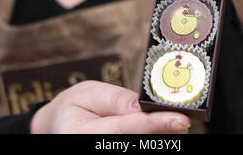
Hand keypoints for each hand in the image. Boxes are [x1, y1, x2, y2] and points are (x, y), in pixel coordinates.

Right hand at [30, 81, 190, 133]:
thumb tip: (141, 106)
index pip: (126, 129)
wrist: (61, 127)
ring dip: (161, 135)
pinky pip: (142, 146)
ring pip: (146, 146)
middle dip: (163, 131)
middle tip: (181, 117)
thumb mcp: (89, 93)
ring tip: (169, 120)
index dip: (155, 124)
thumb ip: (116, 100)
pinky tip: (160, 128)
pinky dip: (154, 136)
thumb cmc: (76, 107)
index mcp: (83, 134)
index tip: (181, 119)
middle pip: (141, 142)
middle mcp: (95, 149)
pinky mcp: (116, 153)